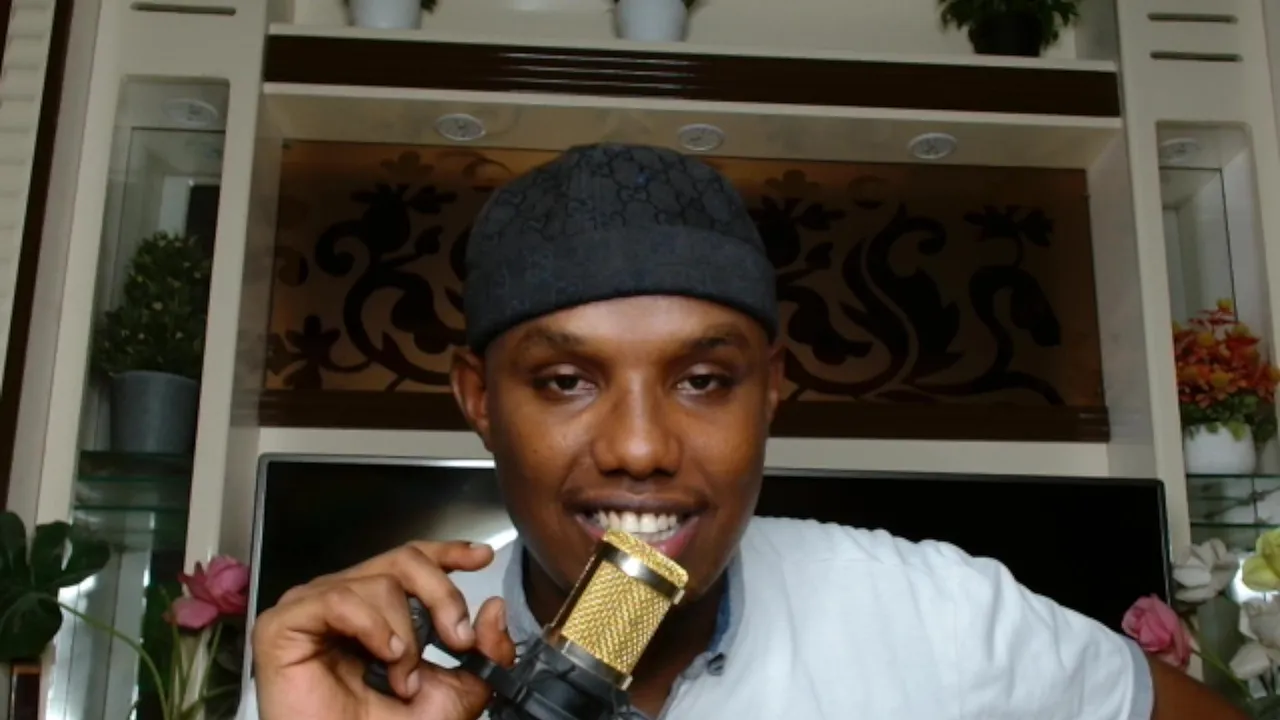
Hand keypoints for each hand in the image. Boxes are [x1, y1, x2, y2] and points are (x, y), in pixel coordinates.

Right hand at [251, 541, 515, 719]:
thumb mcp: (454, 693)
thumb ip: (482, 653)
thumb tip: (495, 610)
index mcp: (382, 611)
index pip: (414, 561)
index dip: (449, 551)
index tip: (482, 556)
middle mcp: (347, 601)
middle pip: (405, 559)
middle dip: (443, 595)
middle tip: (458, 639)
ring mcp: (313, 608)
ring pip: (379, 581)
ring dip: (405, 633)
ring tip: (402, 677)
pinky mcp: (283, 624)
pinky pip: (339, 598)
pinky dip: (373, 627)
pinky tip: (383, 656)